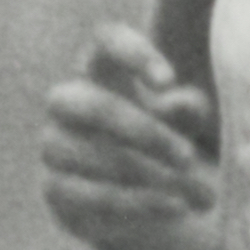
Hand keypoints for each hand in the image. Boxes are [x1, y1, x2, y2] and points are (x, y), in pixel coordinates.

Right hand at [38, 25, 222, 249]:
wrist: (148, 204)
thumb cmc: (167, 146)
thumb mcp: (186, 125)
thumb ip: (187, 109)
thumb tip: (180, 102)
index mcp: (104, 71)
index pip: (106, 41)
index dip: (133, 54)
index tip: (168, 81)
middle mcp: (69, 103)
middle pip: (92, 105)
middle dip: (143, 132)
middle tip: (188, 156)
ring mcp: (55, 146)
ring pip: (83, 155)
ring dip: (143, 174)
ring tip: (193, 191)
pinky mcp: (55, 191)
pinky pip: (86, 196)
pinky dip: (135, 203)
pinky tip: (175, 207)